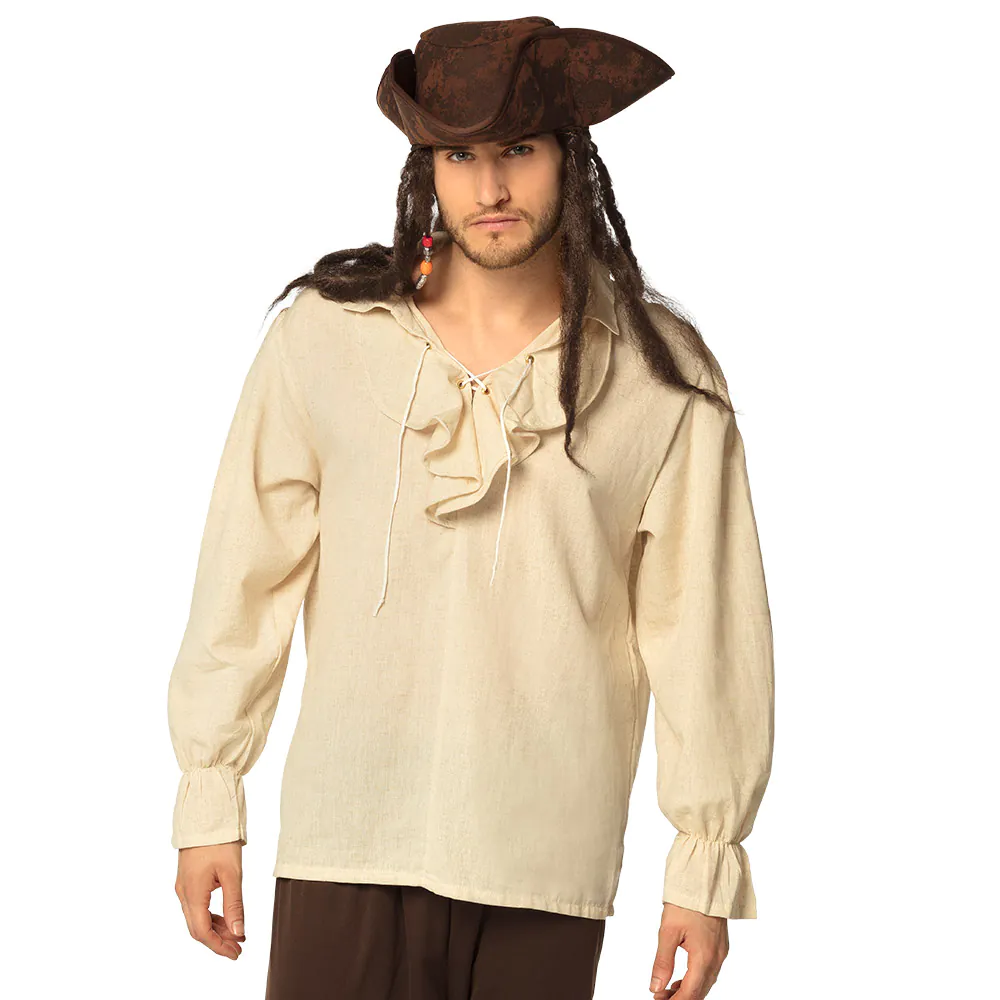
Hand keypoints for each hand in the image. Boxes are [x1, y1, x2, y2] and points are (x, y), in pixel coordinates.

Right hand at [175, 841, 246, 959]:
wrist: (206, 815)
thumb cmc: (219, 840)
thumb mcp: (232, 873)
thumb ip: (235, 904)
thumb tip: (238, 932)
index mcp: (192, 894)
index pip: (202, 932)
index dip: (219, 946)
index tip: (236, 953)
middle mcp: (183, 893)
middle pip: (198, 928)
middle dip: (218, 941)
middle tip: (238, 948)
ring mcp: (184, 886)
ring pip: (197, 918)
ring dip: (216, 929)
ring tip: (236, 936)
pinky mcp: (188, 880)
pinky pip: (197, 906)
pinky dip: (211, 916)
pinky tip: (226, 918)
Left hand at [648, 901, 728, 998]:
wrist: (704, 881)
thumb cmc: (686, 902)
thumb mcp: (668, 931)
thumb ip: (662, 961)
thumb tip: (655, 986)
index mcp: (704, 957)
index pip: (690, 993)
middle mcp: (716, 959)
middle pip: (700, 992)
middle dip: (680, 998)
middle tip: (659, 997)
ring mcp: (721, 953)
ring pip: (705, 983)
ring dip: (688, 990)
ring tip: (667, 991)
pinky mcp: (720, 946)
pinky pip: (709, 971)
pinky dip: (695, 979)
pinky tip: (681, 979)